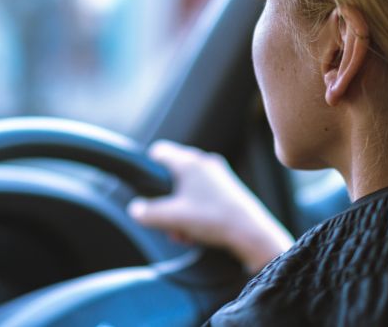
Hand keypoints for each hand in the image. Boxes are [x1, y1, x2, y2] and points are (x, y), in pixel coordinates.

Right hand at [128, 140, 293, 273]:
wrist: (251, 234)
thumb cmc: (213, 219)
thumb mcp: (172, 218)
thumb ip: (148, 213)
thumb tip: (136, 210)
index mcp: (189, 162)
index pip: (159, 152)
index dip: (148, 169)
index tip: (146, 189)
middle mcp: (204, 163)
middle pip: (172, 176)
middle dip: (166, 202)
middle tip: (167, 222)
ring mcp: (218, 176)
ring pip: (187, 190)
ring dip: (180, 212)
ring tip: (182, 234)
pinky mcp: (228, 190)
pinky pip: (202, 197)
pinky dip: (195, 213)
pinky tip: (195, 235)